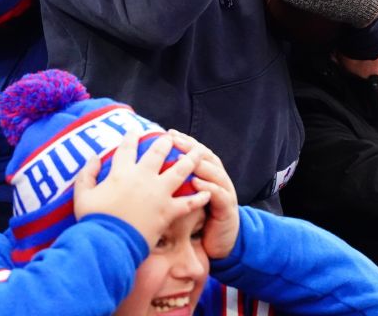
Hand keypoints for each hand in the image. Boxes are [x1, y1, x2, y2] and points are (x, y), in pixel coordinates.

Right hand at [73, 133, 209, 249]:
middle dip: (165, 142)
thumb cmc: (94, 220)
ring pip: (179, 171)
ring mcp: (158, 194)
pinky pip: (188, 203)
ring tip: (198, 152)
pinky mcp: (168, 211)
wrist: (110, 243)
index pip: (127, 148)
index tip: (135, 130)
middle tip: (171, 137)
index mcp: (122, 172)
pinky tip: (207, 192)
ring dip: (190, 160)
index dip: (131, 137)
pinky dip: (199, 198)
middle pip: (158, 153)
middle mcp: (143, 178)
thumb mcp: (82, 195)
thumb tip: (93, 158)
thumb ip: (87, 174)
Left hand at [168, 129, 238, 259]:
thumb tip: (150, 175)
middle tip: (174, 138)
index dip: (184, 141)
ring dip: (199, 163)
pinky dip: (208, 187)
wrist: (222, 244)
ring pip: (214, 172)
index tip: (168, 132)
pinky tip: (197, 183)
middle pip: (205, 156)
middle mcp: (218, 179)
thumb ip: (174, 187)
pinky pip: (218, 195)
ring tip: (184, 157)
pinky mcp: (228, 208)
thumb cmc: (199, 221)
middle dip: (190, 146)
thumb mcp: (186, 202)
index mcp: (208, 175)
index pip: (196, 152)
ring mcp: (225, 192)